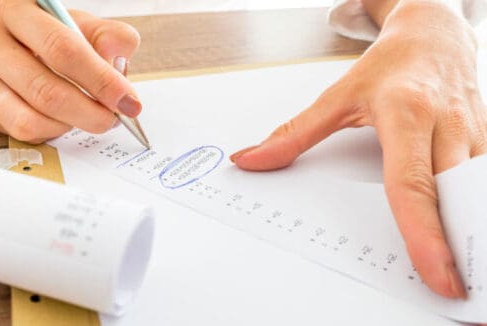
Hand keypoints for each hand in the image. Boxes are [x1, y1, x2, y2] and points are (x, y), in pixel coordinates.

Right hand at [0, 0, 140, 142]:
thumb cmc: (45, 31)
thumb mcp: (79, 23)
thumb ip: (108, 38)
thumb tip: (116, 68)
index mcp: (15, 5)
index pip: (63, 49)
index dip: (101, 81)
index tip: (128, 101)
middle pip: (44, 90)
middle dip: (89, 113)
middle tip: (113, 120)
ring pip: (28, 119)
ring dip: (69, 126)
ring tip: (88, 117)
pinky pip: (17, 130)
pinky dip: (49, 131)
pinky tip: (60, 119)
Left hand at [231, 1, 485, 298]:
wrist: (433, 34)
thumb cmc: (390, 66)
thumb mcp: (337, 95)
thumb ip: (295, 134)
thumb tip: (252, 160)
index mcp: (405, 115)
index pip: (413, 184)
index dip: (424, 233)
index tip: (435, 273)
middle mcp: (445, 127)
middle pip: (456, 196)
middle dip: (461, 246)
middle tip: (459, 290)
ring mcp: (472, 136)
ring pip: (477, 193)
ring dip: (473, 233)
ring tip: (471, 275)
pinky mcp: (484, 143)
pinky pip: (483, 184)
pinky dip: (477, 214)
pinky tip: (471, 238)